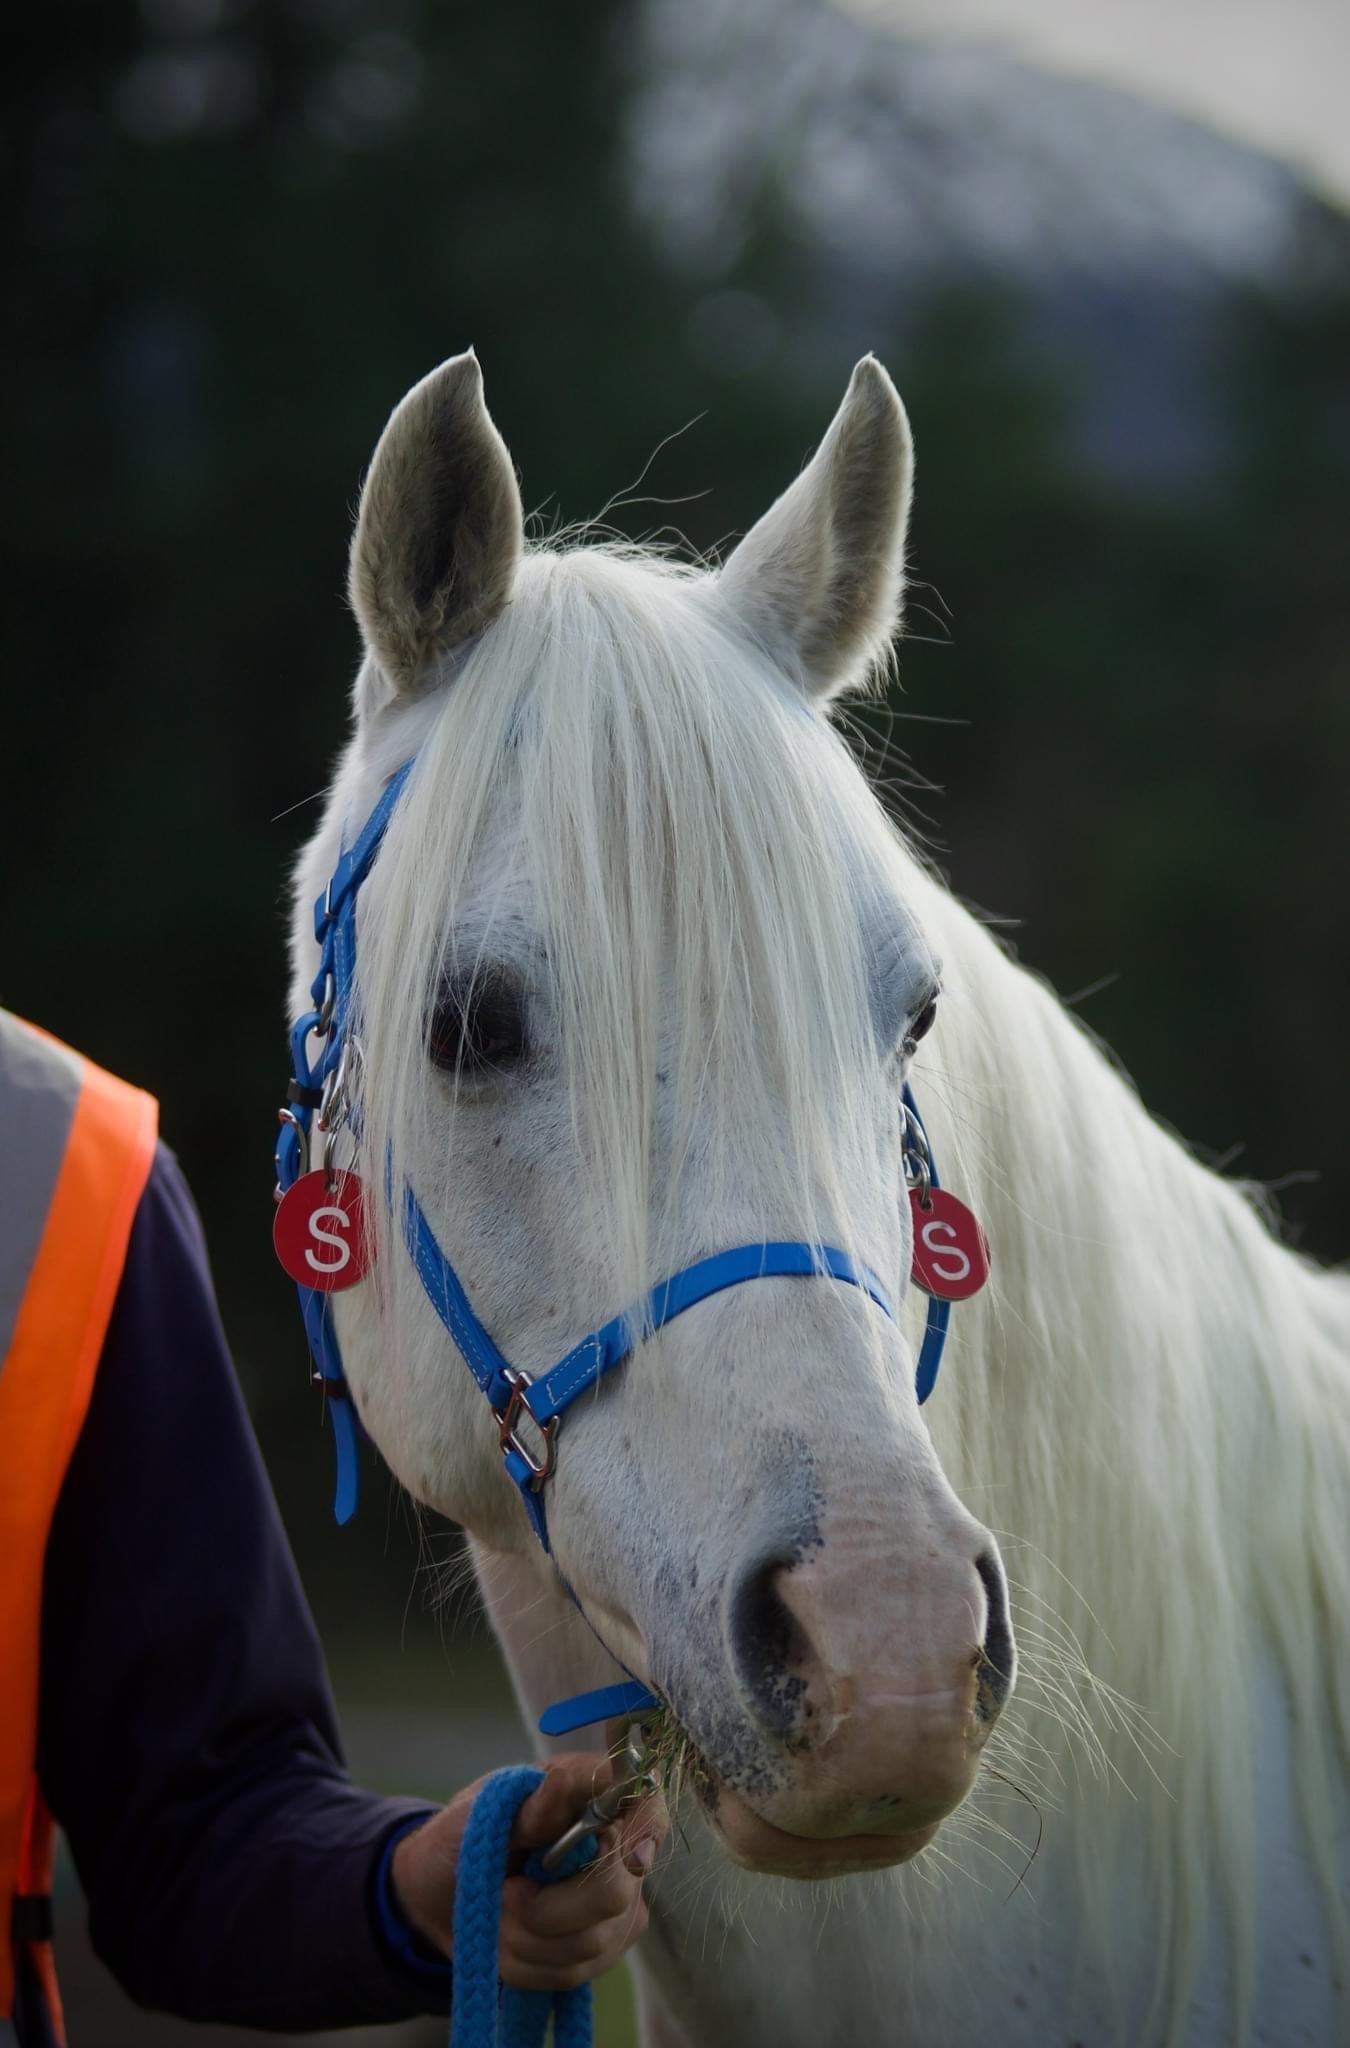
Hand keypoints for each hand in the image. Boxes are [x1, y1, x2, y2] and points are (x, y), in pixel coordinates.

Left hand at [390, 1752, 667, 1991]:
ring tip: (498, 1914)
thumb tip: (561, 1783)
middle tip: (505, 1895)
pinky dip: (527, 1964)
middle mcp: (618, 1848)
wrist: (440, 1891)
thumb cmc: (466, 1832)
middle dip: (549, 1909)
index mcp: (594, 1795)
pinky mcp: (600, 1949)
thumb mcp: (486, 1809)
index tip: (629, 1858)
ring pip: (592, 1942)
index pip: (646, 1805)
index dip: (647, 1830)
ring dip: (527, 1939)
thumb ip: (530, 1804)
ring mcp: (616, 1903)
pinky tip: (506, 1942)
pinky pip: (573, 1973)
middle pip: (616, 1892)